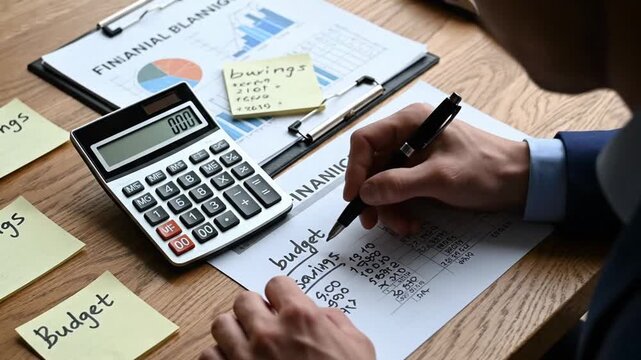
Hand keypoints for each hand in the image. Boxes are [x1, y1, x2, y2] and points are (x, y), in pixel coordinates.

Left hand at [200, 276, 374, 359]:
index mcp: (301, 318)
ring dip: (233, 331)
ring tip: (245, 342)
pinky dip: (219, 357)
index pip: (276, 284)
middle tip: (264, 323)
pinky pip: (209, 355)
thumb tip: (323, 316)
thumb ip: (336, 322)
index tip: (280, 304)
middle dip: (254, 310)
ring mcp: (246, 356)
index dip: (280, 295)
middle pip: (243, 299)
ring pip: (221, 324)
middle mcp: (269, 333)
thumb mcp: (357, 347)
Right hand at [344, 103, 529, 234]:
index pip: (366, 141)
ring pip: (383, 182)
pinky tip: (412, 222)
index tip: (355, 197)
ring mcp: (414, 156)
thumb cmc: (486, 168)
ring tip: (403, 226)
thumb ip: (399, 184)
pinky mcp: (421, 173)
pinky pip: (398, 191)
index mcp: (410, 122)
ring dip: (388, 208)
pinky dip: (400, 209)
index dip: (355, 169)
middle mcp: (408, 136)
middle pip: (372, 165)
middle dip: (372, 195)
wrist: (520, 181)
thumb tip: (364, 193)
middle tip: (372, 221)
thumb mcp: (440, 178)